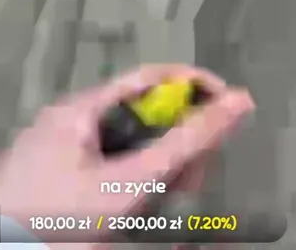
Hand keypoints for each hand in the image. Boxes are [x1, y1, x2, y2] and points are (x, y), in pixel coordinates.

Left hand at [0, 64, 254, 245]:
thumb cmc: (60, 217)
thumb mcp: (131, 181)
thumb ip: (187, 142)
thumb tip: (241, 100)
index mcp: (83, 109)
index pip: (155, 77)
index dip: (199, 88)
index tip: (232, 111)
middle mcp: (70, 121)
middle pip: (145, 114)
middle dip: (181, 141)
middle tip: (196, 178)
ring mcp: (58, 151)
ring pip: (130, 144)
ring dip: (161, 167)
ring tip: (172, 201)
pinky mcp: (53, 179)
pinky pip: (108, 166)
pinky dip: (135, 181)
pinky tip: (143, 209)